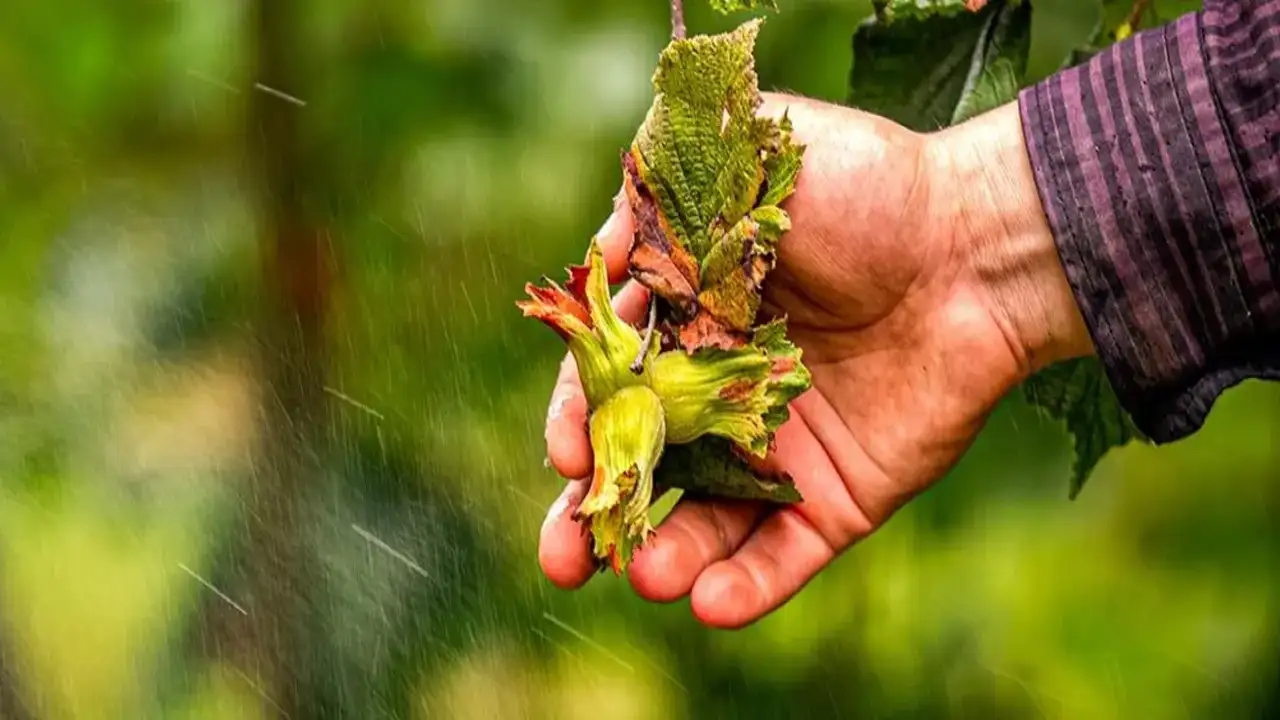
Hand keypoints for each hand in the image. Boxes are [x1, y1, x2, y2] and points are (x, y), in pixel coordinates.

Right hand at [537, 93, 1091, 627]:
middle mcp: (725, 397)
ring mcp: (781, 452)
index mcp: (692, 324)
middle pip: (645, 471)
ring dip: (667, 557)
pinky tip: (712, 602)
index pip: (613, 388)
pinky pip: (785, 551)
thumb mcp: (744, 161)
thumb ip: (658, 206)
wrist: (977, 242)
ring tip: (645, 576)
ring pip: (706, 523)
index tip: (568, 449)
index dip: (581, 421)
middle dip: (599, 516)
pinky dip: (748, 584)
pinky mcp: (838, 497)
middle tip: (562, 558)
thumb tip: (596, 263)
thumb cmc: (864, 189)